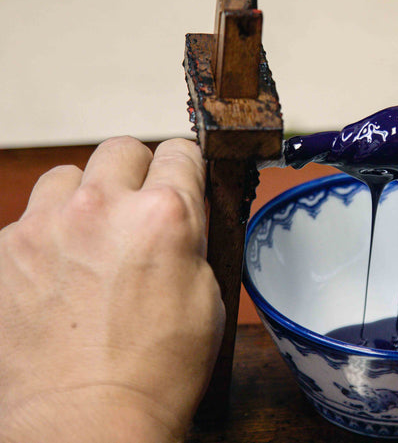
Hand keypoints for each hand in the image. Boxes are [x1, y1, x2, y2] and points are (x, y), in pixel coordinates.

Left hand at [0, 137, 223, 442]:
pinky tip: (59, 272)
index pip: (179, 151)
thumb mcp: (208, 295)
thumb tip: (179, 216)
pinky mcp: (6, 249)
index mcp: (165, 215)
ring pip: (68, 175)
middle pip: (121, 149)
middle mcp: (103, 208)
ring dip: (84, 196)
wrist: (86, 418)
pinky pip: (30, 217)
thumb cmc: (155, 370)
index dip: (184, 167)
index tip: (179, 178)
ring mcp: (46, 225)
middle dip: (135, 173)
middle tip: (136, 207)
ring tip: (90, 237)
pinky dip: (47, 234)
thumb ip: (191, 239)